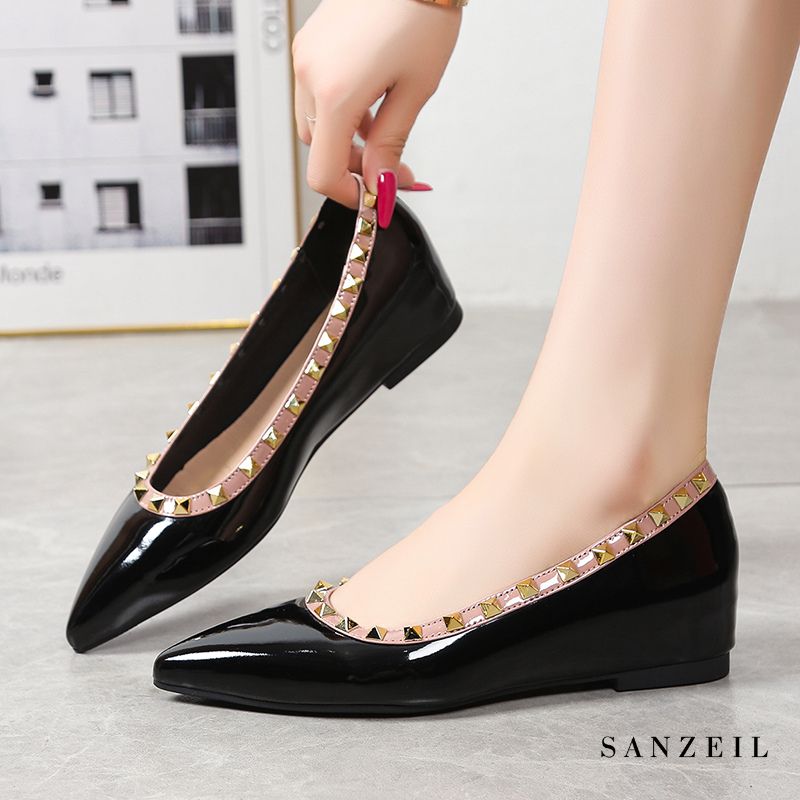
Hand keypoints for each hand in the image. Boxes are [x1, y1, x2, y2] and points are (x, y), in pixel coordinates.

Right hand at [292, 0, 460, 207]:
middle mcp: (310, 75)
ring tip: (387, 132)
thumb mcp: (415, 91)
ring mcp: (305, 56)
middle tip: (393, 169)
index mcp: (335, 94)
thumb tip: (380, 184)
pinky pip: (316, 93)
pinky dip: (341, 112)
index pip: (323, 172)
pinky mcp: (310, 42)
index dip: (350, 195)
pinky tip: (372, 105)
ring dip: (347, 140)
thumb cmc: (422, 15)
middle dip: (353, 167)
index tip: (375, 200)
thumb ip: (391, 144)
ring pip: (316, 123)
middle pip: (319, 150)